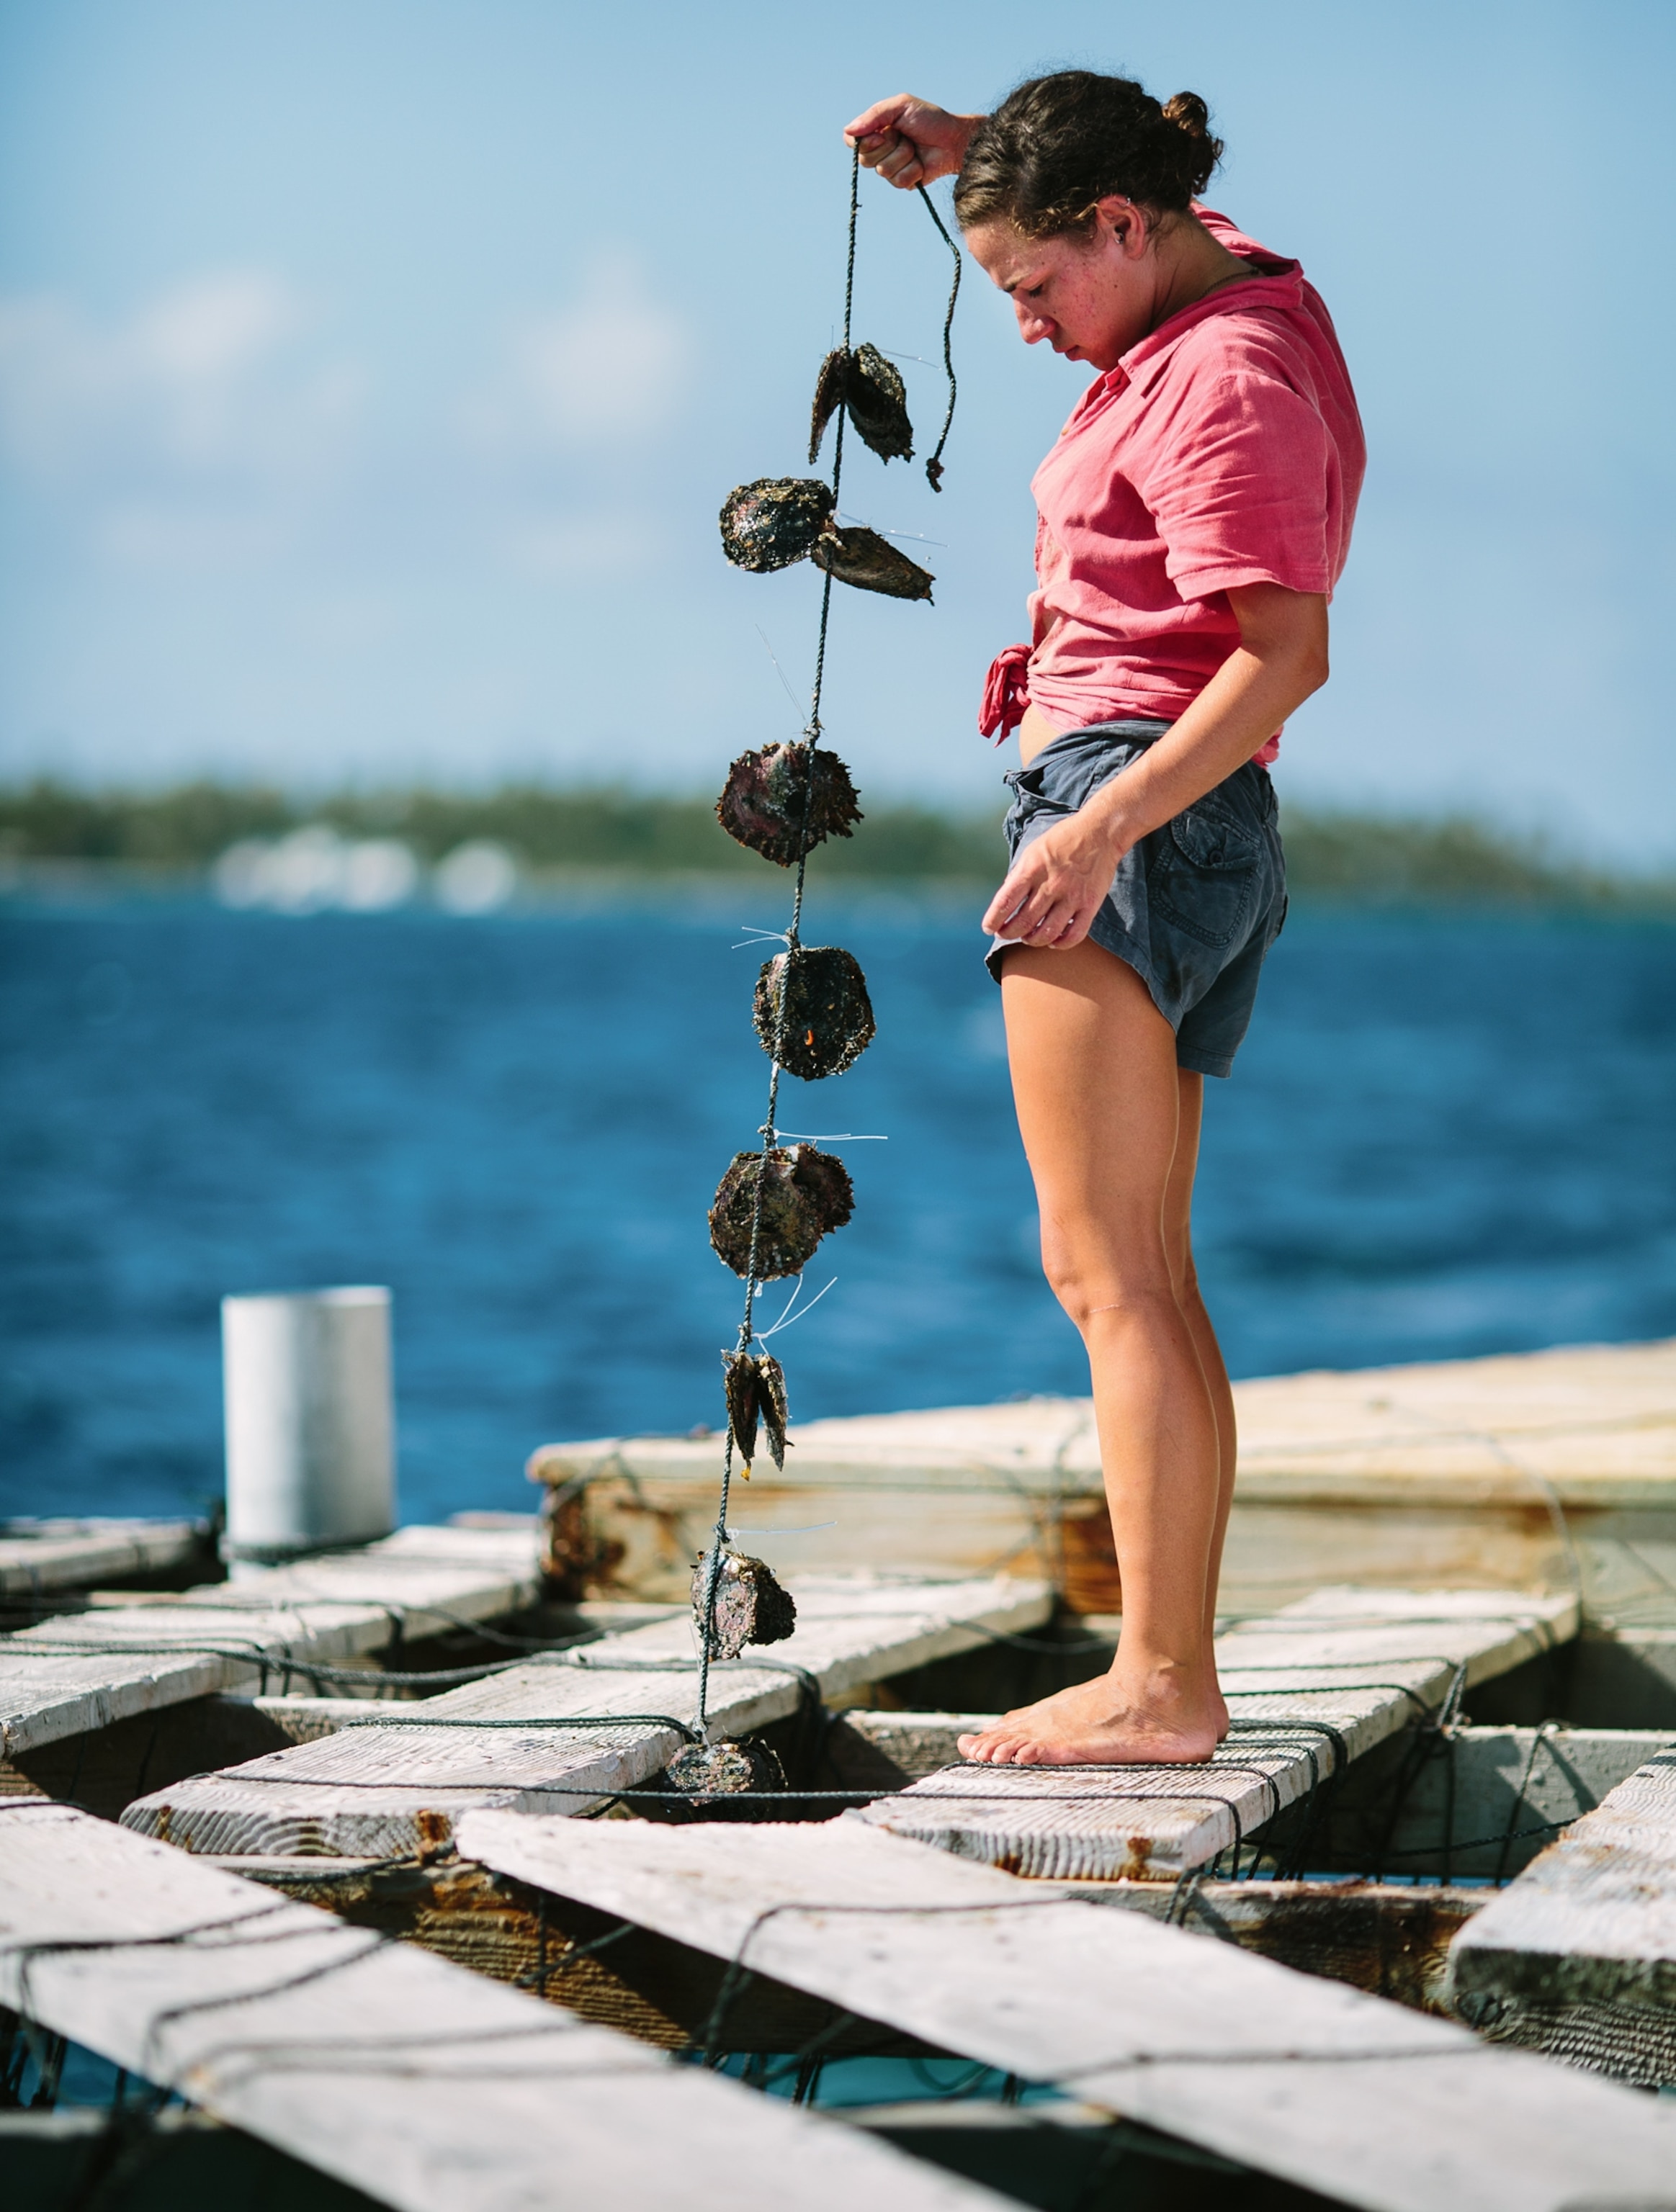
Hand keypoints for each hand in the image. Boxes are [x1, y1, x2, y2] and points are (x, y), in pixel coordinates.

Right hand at [844, 95, 980, 187]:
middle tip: (904, 137)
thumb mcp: (901, 106)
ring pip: (882, 171)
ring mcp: (890, 168)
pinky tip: (921, 163)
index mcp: (875, 130)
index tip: (880, 134)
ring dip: (903, 156)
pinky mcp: (903, 182)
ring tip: (915, 148)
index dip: (863, 142)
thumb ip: (874, 115)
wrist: (953, 139)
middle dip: (888, 146)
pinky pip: (898, 181)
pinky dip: (912, 170)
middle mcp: (880, 150)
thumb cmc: (929, 119)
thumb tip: (848, 130)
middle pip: (865, 159)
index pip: (852, 141)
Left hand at [982, 812, 1126, 949]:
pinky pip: (1074, 935)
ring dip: (1032, 940)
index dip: (993, 920)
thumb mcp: (1033, 851)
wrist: (1100, 831)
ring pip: (1047, 933)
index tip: (988, 928)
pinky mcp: (1090, 904)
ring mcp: (1072, 896)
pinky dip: (1060, 943)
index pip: (1005, 901)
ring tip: (1027, 937)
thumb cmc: (1062, 840)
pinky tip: (1053, 940)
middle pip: (1024, 922)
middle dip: (1009, 934)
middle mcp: (1051, 884)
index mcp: (1032, 868)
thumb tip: (1004, 901)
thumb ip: (1019, 876)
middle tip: (1005, 934)